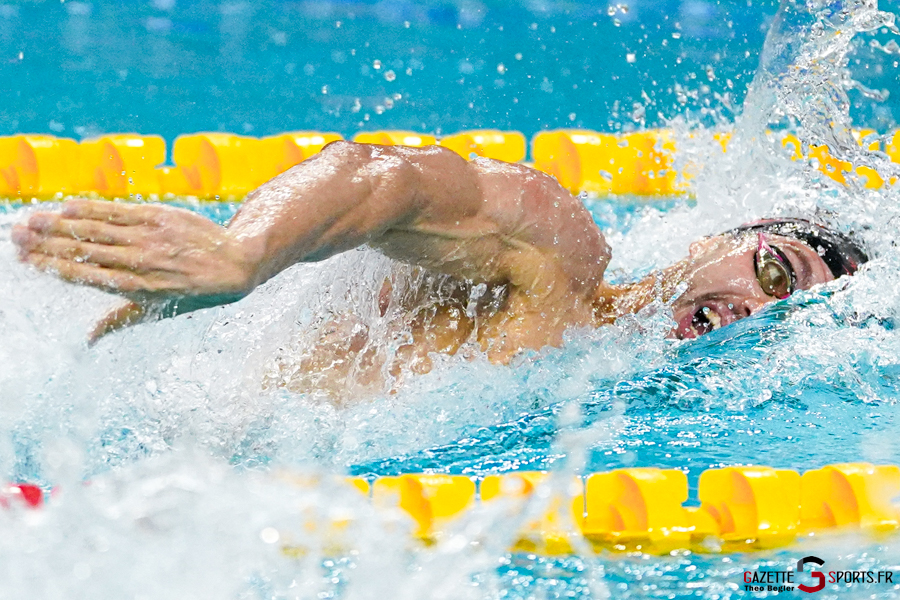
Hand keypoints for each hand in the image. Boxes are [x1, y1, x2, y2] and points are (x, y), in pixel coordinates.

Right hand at [12, 199, 257, 336]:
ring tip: (31, 219)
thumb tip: (88, 341)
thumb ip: (120, 320)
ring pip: (98, 229)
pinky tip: (68, 206)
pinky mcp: (160, 217)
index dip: (54, 267)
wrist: (236, 263)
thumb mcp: (160, 311)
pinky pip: (120, 211)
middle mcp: (142, 262)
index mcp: (139, 288)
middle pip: (86, 250)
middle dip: (47, 242)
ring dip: (61, 223)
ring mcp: (151, 238)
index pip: (87, 277)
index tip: (26, 261)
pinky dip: (93, 209)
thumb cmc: (195, 291)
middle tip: (15, 235)